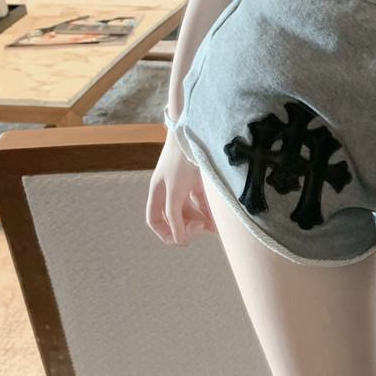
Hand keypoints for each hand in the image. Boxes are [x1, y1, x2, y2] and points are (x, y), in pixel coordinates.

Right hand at [146, 131, 216, 245]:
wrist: (195, 134)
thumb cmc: (180, 160)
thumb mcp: (175, 190)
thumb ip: (175, 215)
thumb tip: (178, 239)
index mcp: (158, 192)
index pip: (155, 219)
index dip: (165, 233)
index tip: (181, 242)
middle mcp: (170, 190)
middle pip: (176, 217)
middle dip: (188, 227)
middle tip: (202, 230)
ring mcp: (185, 185)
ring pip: (192, 210)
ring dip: (202, 221)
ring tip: (215, 229)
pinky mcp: (199, 180)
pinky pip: (203, 201)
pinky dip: (210, 211)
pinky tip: (220, 220)